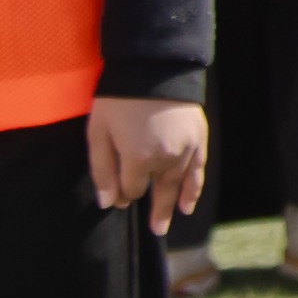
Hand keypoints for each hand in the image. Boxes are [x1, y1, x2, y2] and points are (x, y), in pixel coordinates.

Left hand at [85, 95, 211, 228]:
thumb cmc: (118, 98)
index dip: (124, 194)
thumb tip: (108, 203)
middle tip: (154, 230)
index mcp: (138, 158)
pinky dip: (193, 189)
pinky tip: (188, 205)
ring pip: (176, 184)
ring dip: (170, 204)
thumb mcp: (98, 131)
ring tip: (165, 225)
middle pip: (156, 192)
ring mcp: (185, 150)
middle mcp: (165, 159)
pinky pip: (198, 171)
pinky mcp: (198, 139)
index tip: (117, 195)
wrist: (152, 66)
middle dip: (153, 211)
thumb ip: (101, 169)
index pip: (132, 189)